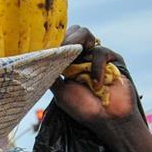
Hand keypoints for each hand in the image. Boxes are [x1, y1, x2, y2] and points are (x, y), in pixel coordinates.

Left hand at [51, 26, 140, 140]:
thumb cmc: (84, 108)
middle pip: (72, 32)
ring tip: (76, 67)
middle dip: (66, 39)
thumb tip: (39, 62)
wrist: (108, 119)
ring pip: (85, 34)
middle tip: (61, 50)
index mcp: (68, 63)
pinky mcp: (113, 59)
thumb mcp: (60, 92)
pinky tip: (96, 84)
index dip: (55, 42)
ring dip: (78, 47)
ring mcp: (96, 57)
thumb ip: (52, 76)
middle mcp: (82, 57)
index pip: (61, 42)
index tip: (48, 48)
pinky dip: (96, 67)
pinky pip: (100, 52)